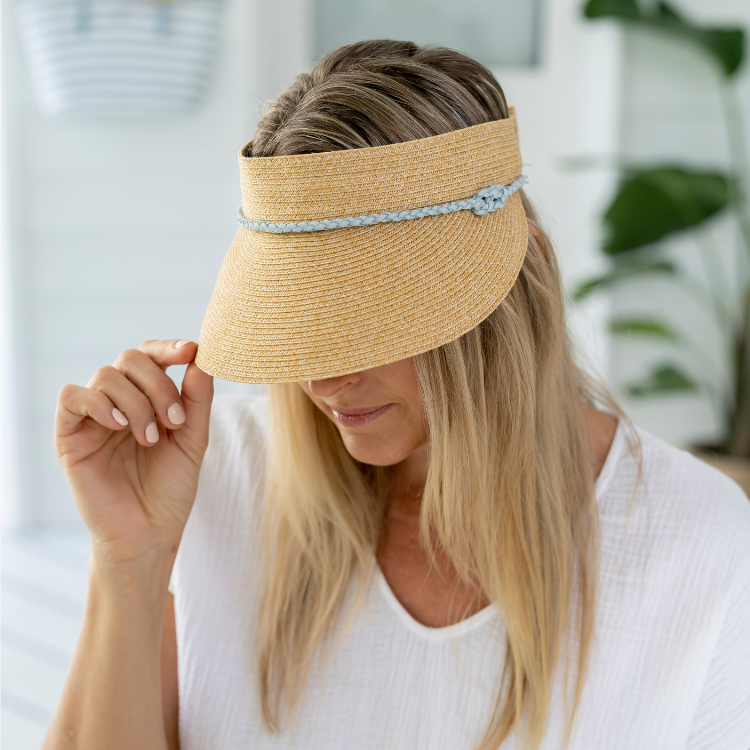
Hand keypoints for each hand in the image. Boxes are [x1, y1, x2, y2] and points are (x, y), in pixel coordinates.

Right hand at [55, 339, 213, 570]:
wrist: (149, 534)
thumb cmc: (171, 489)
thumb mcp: (193, 440)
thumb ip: (197, 399)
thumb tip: (201, 357)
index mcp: (148, 399)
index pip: (151, 356)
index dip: (169, 348)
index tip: (191, 352)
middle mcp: (119, 402)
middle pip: (130, 359)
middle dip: (158, 384)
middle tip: (174, 421)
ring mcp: (94, 418)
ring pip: (106, 376)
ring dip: (136, 402)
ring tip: (149, 438)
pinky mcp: (70, 437)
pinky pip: (71, 397)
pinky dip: (98, 403)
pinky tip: (119, 425)